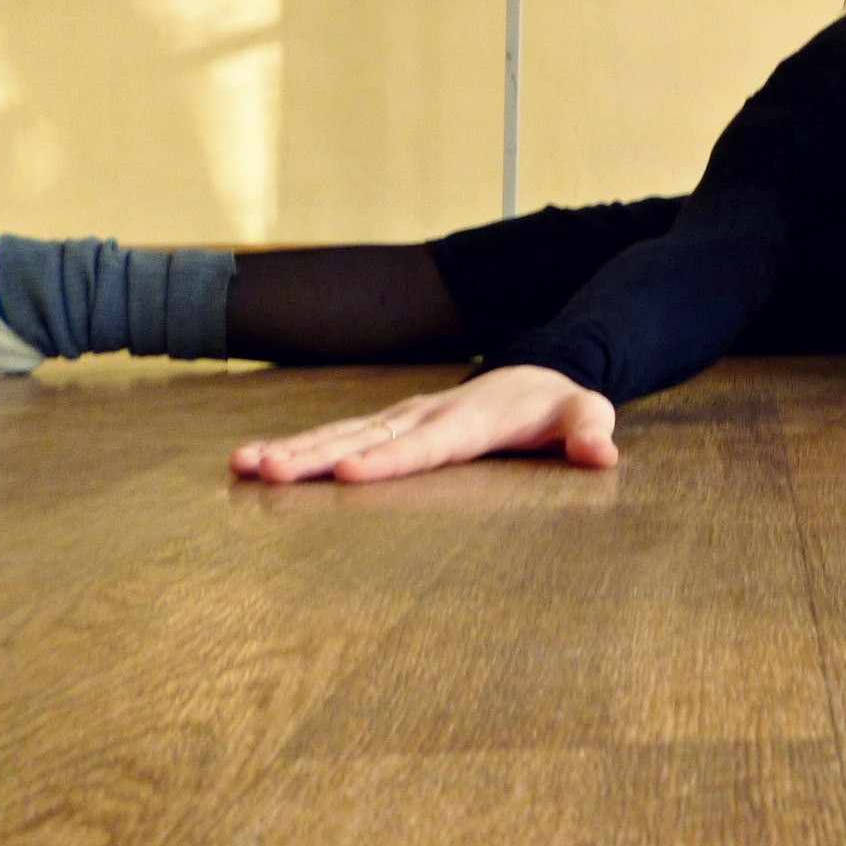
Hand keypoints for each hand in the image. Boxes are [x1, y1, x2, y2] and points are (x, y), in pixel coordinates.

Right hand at [229, 365, 617, 484]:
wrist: (539, 372)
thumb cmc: (560, 404)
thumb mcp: (586, 413)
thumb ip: (591, 431)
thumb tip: (601, 453)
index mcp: (469, 419)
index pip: (425, 443)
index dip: (388, 458)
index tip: (348, 473)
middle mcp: (425, 414)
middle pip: (365, 437)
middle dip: (315, 456)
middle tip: (266, 471)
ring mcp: (401, 416)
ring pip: (339, 433)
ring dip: (292, 450)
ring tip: (244, 466)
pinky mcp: (387, 424)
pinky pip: (336, 435)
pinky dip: (296, 447)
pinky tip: (253, 464)